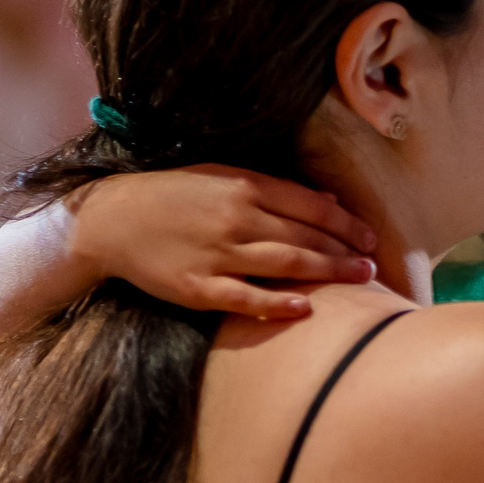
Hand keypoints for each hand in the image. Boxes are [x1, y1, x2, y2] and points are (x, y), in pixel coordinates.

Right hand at [66, 166, 376, 321]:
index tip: (369, 237)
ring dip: (327, 272)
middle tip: (372, 264)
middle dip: (345, 251)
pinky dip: (278, 303)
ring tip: (358, 279)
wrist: (110, 220)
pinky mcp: (197, 287)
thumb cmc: (171, 196)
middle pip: (305, 236)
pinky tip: (305, 307)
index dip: (346, 223)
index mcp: (243, 187)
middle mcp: (235, 219)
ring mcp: (216, 254)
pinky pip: (246, 297)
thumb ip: (273, 187)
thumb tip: (326, 198)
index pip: (310, 206)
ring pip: (286, 264)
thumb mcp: (221, 175)